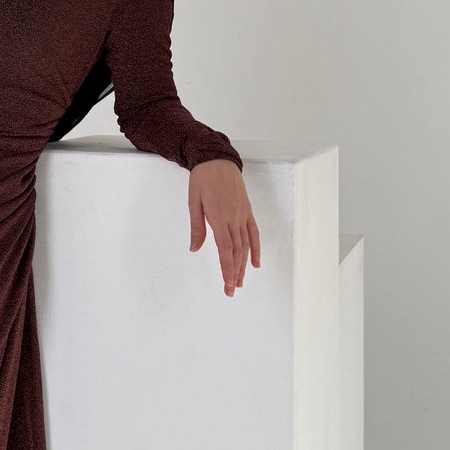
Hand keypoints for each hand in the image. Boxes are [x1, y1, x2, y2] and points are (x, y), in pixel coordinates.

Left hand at [189, 159, 259, 296]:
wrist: (218, 159)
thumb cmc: (202, 178)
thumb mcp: (193, 201)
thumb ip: (196, 226)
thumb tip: (194, 248)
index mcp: (218, 216)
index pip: (225, 248)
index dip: (227, 268)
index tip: (227, 284)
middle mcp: (233, 217)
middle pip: (237, 251)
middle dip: (234, 273)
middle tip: (231, 290)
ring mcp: (243, 214)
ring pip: (246, 245)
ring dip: (244, 265)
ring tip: (240, 282)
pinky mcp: (247, 211)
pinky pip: (254, 233)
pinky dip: (256, 249)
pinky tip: (256, 263)